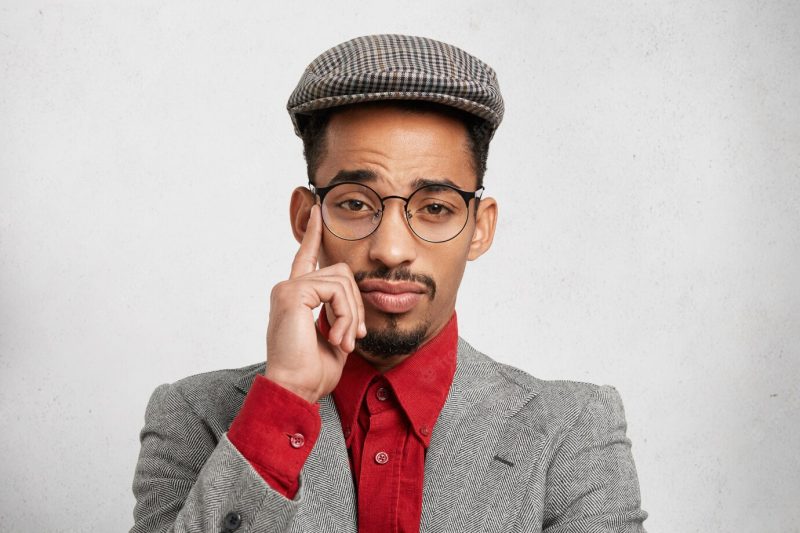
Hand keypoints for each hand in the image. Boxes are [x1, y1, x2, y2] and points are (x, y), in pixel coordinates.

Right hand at [264, 205, 366, 403]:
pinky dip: (344, 315)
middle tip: (353, 336)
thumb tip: (354, 306)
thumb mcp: (334, 339)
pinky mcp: (292, 293)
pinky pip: (335, 291)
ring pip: (342, 282)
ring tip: (342, 341)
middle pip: (341, 273)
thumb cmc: (311, 373)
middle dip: (355, 305)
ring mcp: (288, 289)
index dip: (313, 235)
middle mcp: (288, 288)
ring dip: (350, 315)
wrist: (295, 389)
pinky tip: (335, 337)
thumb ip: (341, 316)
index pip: (305, 258)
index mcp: (295, 297)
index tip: (317, 211)